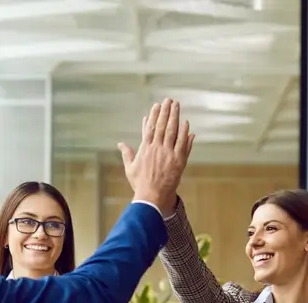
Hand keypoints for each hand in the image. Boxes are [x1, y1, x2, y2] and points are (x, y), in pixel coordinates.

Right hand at [117, 98, 194, 216]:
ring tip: (177, 106)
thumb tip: (120, 143)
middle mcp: (157, 149)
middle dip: (165, 111)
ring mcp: (168, 154)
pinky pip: (182, 144)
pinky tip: (186, 123)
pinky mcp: (178, 161)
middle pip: (162, 126)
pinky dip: (184, 133)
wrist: (152, 196)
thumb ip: (127, 153)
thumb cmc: (140, 183)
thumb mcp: (130, 167)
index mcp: (145, 149)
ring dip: (175, 117)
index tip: (156, 105)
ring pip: (172, 132)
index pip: (150, 128)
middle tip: (169, 100)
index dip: (154, 115)